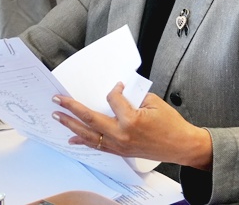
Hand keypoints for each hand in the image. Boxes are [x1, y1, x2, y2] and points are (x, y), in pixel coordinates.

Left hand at [52, 85, 211, 168]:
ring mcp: (120, 145)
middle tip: (57, 99)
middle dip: (71, 108)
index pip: (112, 99)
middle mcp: (122, 134)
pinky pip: (98, 146)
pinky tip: (72, 138)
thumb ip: (132, 97)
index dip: (114, 90)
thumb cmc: (171, 124)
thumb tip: (117, 93)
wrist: (181, 146)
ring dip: (71, 125)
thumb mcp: (154, 103)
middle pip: (90, 119)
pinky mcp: (120, 151)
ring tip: (58, 116)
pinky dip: (83, 141)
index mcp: (131, 120)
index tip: (118, 86)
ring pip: (90, 135)